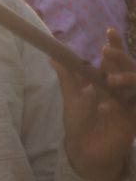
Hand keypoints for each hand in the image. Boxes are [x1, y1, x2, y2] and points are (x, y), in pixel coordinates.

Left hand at [58, 27, 135, 180]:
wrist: (84, 149)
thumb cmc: (79, 122)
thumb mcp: (72, 97)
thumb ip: (67, 77)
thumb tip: (54, 55)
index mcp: (107, 80)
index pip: (113, 59)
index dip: (115, 45)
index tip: (109, 32)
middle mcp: (121, 88)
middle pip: (127, 67)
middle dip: (120, 58)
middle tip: (105, 52)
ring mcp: (129, 102)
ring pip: (135, 83)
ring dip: (125, 78)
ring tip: (108, 81)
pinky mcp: (133, 117)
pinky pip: (133, 105)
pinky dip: (121, 104)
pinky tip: (107, 108)